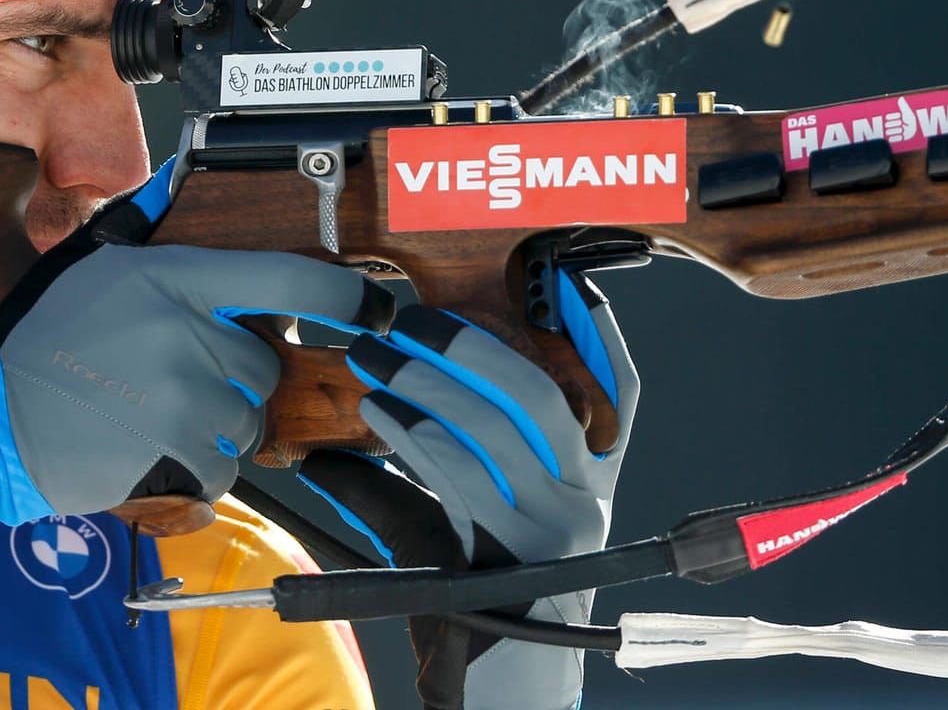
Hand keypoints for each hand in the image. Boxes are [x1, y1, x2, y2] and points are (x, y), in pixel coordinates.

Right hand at [0, 160, 393, 521]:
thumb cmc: (45, 340)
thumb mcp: (93, 264)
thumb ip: (144, 223)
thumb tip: (180, 176)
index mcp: (176, 280)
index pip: (286, 278)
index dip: (345, 296)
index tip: (380, 310)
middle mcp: (187, 334)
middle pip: (265, 365)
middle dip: (237, 377)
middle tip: (177, 377)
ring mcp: (182, 396)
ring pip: (247, 422)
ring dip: (218, 427)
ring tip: (157, 415)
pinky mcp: (172, 451)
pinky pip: (223, 468)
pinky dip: (200, 469)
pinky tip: (153, 449)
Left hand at [298, 271, 638, 709]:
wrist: (495, 700)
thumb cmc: (475, 616)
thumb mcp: (446, 538)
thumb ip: (402, 488)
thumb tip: (330, 447)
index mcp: (585, 485)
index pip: (617, 393)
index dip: (596, 332)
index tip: (563, 279)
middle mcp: (586, 501)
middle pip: (542, 393)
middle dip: (473, 345)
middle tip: (408, 318)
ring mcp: (562, 529)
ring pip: (505, 427)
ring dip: (432, 383)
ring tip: (375, 360)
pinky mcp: (526, 557)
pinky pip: (472, 479)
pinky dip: (423, 438)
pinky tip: (382, 417)